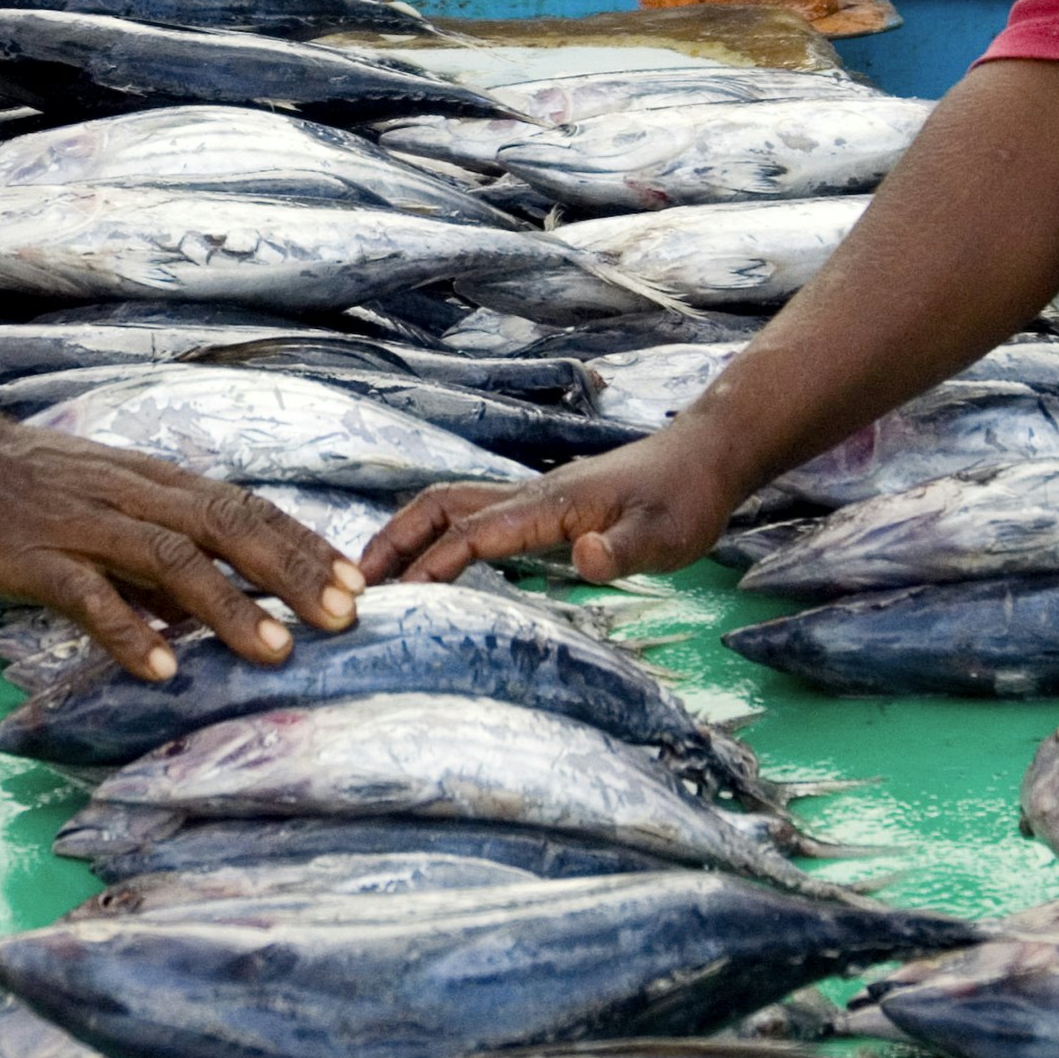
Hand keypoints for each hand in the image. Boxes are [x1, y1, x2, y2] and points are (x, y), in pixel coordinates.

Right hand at [0, 413, 364, 680]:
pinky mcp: (33, 553)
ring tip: (277, 651)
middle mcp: (130, 496)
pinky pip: (88, 593)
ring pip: (170, 559)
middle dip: (291, 572)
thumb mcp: (103, 512)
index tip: (356, 582)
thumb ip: (153, 561)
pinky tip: (162, 667)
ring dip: (229, 606)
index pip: (243, 508)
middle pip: (226, 526)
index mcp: (153, 484)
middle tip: (346, 617)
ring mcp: (82, 523)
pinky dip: (129, 629)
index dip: (302, 543)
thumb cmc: (22, 489)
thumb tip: (206, 615)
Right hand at [362, 432, 738, 586]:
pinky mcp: (541, 506)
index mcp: (550, 504)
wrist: (705, 457)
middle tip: (353, 584)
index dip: (431, 564)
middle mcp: (529, 496)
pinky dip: (436, 535)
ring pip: (450, 505)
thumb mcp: (668, 535)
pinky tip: (431, 564)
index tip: (394, 600)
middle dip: (393, 541)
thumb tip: (583, 557)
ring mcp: (532, 498)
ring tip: (374, 577)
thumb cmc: (687, 499)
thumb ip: (626, 550)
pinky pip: (472, 516)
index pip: (474, 532)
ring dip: (407, 535)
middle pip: (440, 506)